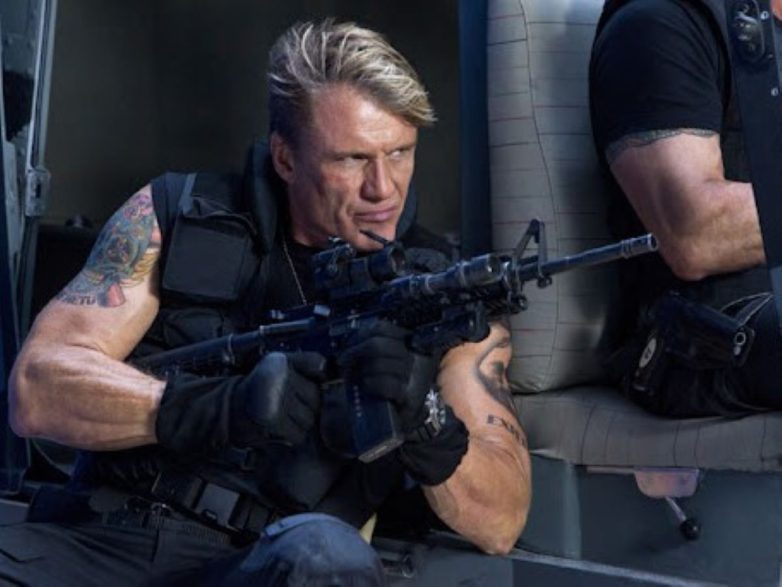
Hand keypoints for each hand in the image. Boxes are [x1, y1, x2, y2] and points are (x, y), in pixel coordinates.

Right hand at [231, 352, 325, 446]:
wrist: (226, 410)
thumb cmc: (257, 390)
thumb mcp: (276, 368)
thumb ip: (304, 365)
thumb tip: (329, 376)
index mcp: (280, 360)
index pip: (317, 363)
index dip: (321, 375)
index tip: (318, 380)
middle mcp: (278, 375)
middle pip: (316, 396)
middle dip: (308, 405)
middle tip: (291, 405)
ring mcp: (275, 397)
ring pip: (310, 417)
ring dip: (300, 422)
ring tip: (284, 416)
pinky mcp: (273, 419)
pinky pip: (299, 432)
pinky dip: (292, 435)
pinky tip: (280, 429)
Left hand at [337, 320, 468, 484]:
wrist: (405, 421)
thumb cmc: (388, 389)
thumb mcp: (382, 362)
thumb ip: (372, 348)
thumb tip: (352, 337)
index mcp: (411, 344)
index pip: (382, 328)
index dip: (362, 334)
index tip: (350, 344)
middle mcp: (418, 358)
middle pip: (377, 345)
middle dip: (356, 352)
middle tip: (344, 361)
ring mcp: (417, 378)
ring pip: (380, 363)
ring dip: (362, 370)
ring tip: (356, 377)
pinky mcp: (412, 399)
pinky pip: (387, 384)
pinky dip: (372, 384)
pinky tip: (367, 386)